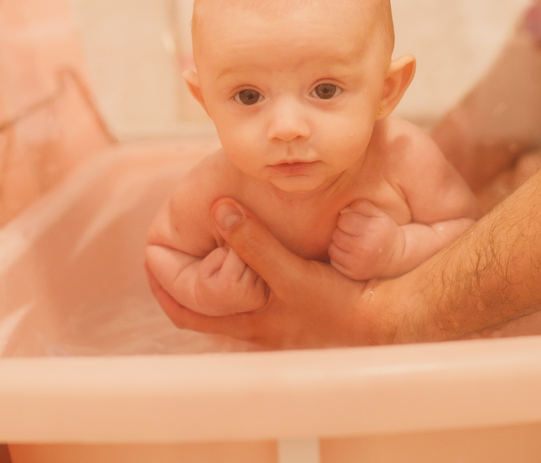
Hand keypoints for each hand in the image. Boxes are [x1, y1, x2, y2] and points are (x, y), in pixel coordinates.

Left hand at [147, 198, 414, 347]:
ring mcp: (280, 324)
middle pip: (203, 310)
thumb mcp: (291, 274)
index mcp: (248, 324)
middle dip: (183, 281)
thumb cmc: (341, 304)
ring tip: (209, 244)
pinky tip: (258, 252)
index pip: (186, 312)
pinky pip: (260, 293)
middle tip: (169, 250)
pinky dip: (248, 274)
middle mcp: (259, 330)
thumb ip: (253, 243)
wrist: (389, 321)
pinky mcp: (302, 312)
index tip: (150, 258)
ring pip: (231, 302)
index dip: (163, 286)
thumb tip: (218, 210)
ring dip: (217, 276)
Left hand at [329, 199, 403, 279]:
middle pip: (336, 234)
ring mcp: (358, 263)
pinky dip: (338, 256)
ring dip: (339, 244)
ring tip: (351, 243)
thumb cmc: (383, 231)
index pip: (343, 220)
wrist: (396, 258)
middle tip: (354, 234)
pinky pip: (334, 261)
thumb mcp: (378, 214)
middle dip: (342, 231)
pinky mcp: (353, 274)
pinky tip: (350, 254)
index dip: (347, 219)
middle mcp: (365, 248)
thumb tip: (341, 212)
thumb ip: (360, 205)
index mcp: (372, 230)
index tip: (355, 223)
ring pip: (332, 248)